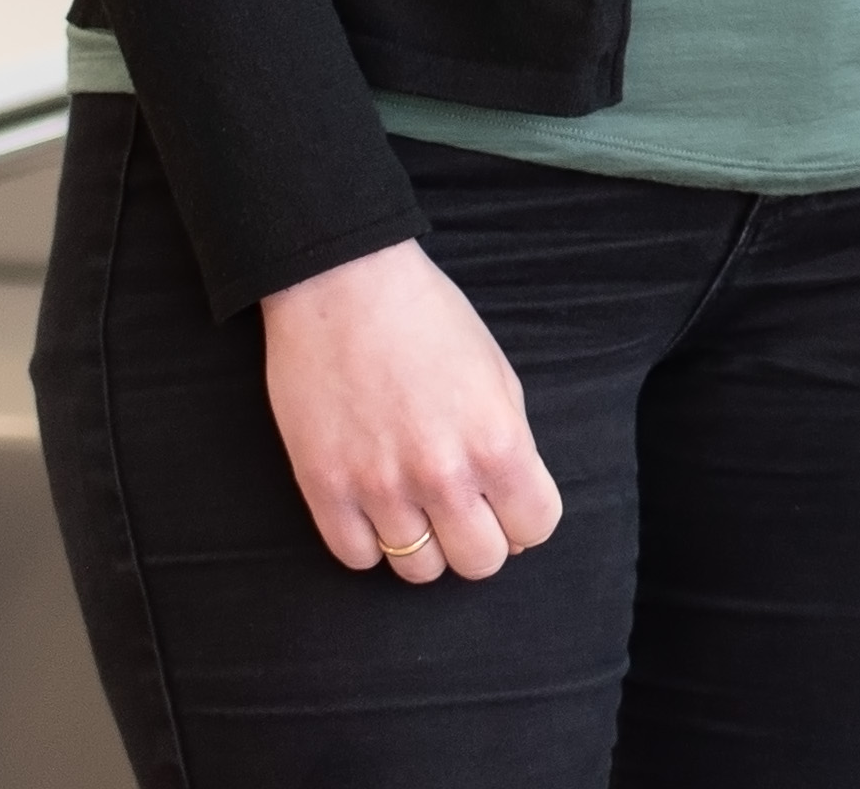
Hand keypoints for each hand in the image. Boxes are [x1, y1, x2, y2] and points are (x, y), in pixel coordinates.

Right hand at [260, 237, 563, 581]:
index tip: (512, 503)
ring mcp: (378, 488)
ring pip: (418, 570)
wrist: (343, 289)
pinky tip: (376, 507)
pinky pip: (356, 558)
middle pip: (480, 562)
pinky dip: (370, 542)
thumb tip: (515, 513)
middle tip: (467, 510)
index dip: (528, 519)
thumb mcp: (498, 376)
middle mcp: (442, 475)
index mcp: (498, 442)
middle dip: (482, 541)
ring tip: (418, 505)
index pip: (536, 528)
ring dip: (425, 545)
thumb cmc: (431, 324)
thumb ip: (512, 447)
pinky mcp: (323, 490)